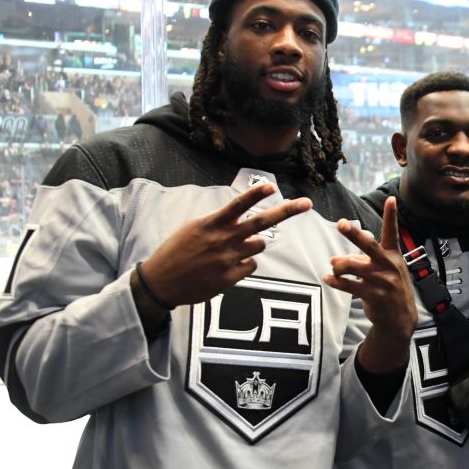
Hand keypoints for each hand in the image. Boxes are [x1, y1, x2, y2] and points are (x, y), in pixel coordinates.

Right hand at [142, 183, 310, 305]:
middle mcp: (223, 240)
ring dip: (251, 245)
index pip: (237, 205)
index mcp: (211, 224)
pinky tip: (226, 267)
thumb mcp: (192, 228)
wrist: (161, 282)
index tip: (271, 187)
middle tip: (306, 203)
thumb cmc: (176, 251)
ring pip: (258, 246)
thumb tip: (239, 216)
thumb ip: (217, 221)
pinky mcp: (230, 278)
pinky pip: (251, 266)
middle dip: (285, 211)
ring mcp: (228, 260)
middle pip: (261, 223)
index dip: (255, 195)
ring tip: (229, 250)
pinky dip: (244, 265)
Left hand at [324, 196, 416, 372]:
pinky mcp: (374, 296)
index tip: (391, 198)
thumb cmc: (389, 288)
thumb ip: (361, 260)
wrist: (400, 318)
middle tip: (341, 223)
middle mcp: (389, 266)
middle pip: (370, 247)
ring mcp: (382, 282)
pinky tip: (327, 278)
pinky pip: (350, 286)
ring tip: (333, 266)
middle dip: (355, 234)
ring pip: (354, 267)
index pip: (392, 232)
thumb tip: (336, 259)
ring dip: (339, 265)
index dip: (392, 215)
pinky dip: (336, 281)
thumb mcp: (383, 270)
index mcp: (393, 255)